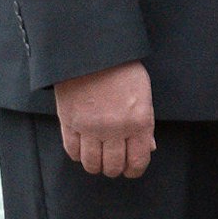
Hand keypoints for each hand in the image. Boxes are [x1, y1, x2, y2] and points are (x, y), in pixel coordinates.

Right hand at [55, 62, 154, 178]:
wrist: (93, 49)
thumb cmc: (122, 68)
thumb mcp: (143, 93)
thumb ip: (145, 124)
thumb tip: (147, 148)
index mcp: (139, 121)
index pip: (138, 161)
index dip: (134, 169)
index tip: (131, 168)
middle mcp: (115, 129)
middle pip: (114, 167)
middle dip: (115, 168)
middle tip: (114, 162)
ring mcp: (90, 127)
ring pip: (92, 164)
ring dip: (96, 165)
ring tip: (98, 157)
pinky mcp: (69, 122)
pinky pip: (73, 151)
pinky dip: (78, 154)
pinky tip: (83, 148)